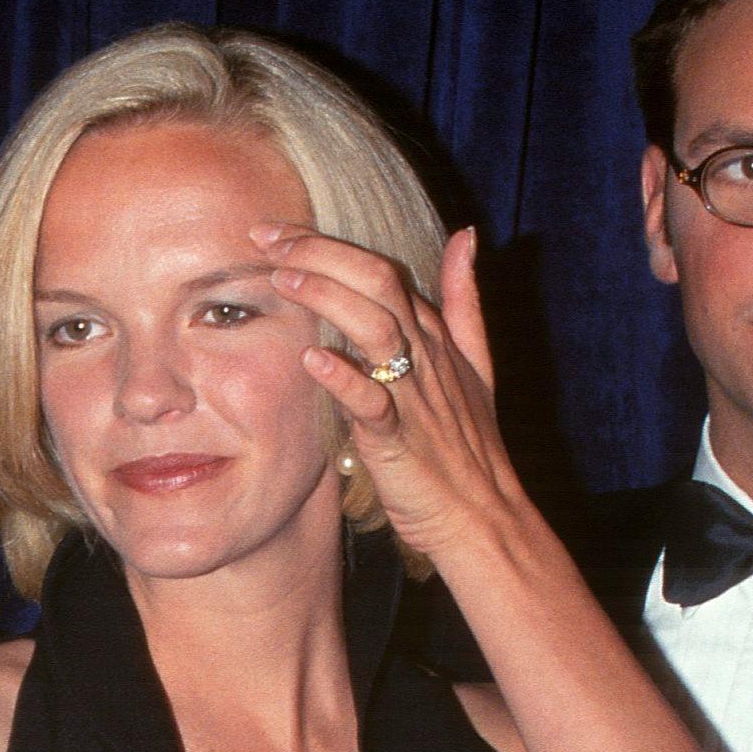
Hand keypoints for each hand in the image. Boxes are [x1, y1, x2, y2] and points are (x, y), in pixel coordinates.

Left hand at [256, 223, 527, 570]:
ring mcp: (415, 398)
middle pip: (379, 282)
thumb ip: (466, 300)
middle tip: (268, 238)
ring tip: (284, 279)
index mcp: (436, 336)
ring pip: (376, 329)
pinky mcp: (399, 442)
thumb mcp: (476, 365)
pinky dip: (344, 381)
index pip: (383, 269)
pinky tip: (312, 360)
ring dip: (329, 298)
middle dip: (320, 253)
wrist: (483, 519)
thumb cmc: (469, 447)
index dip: (328, 244)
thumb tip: (467, 236)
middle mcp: (426, 357)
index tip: (276, 232)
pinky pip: (373, 405)